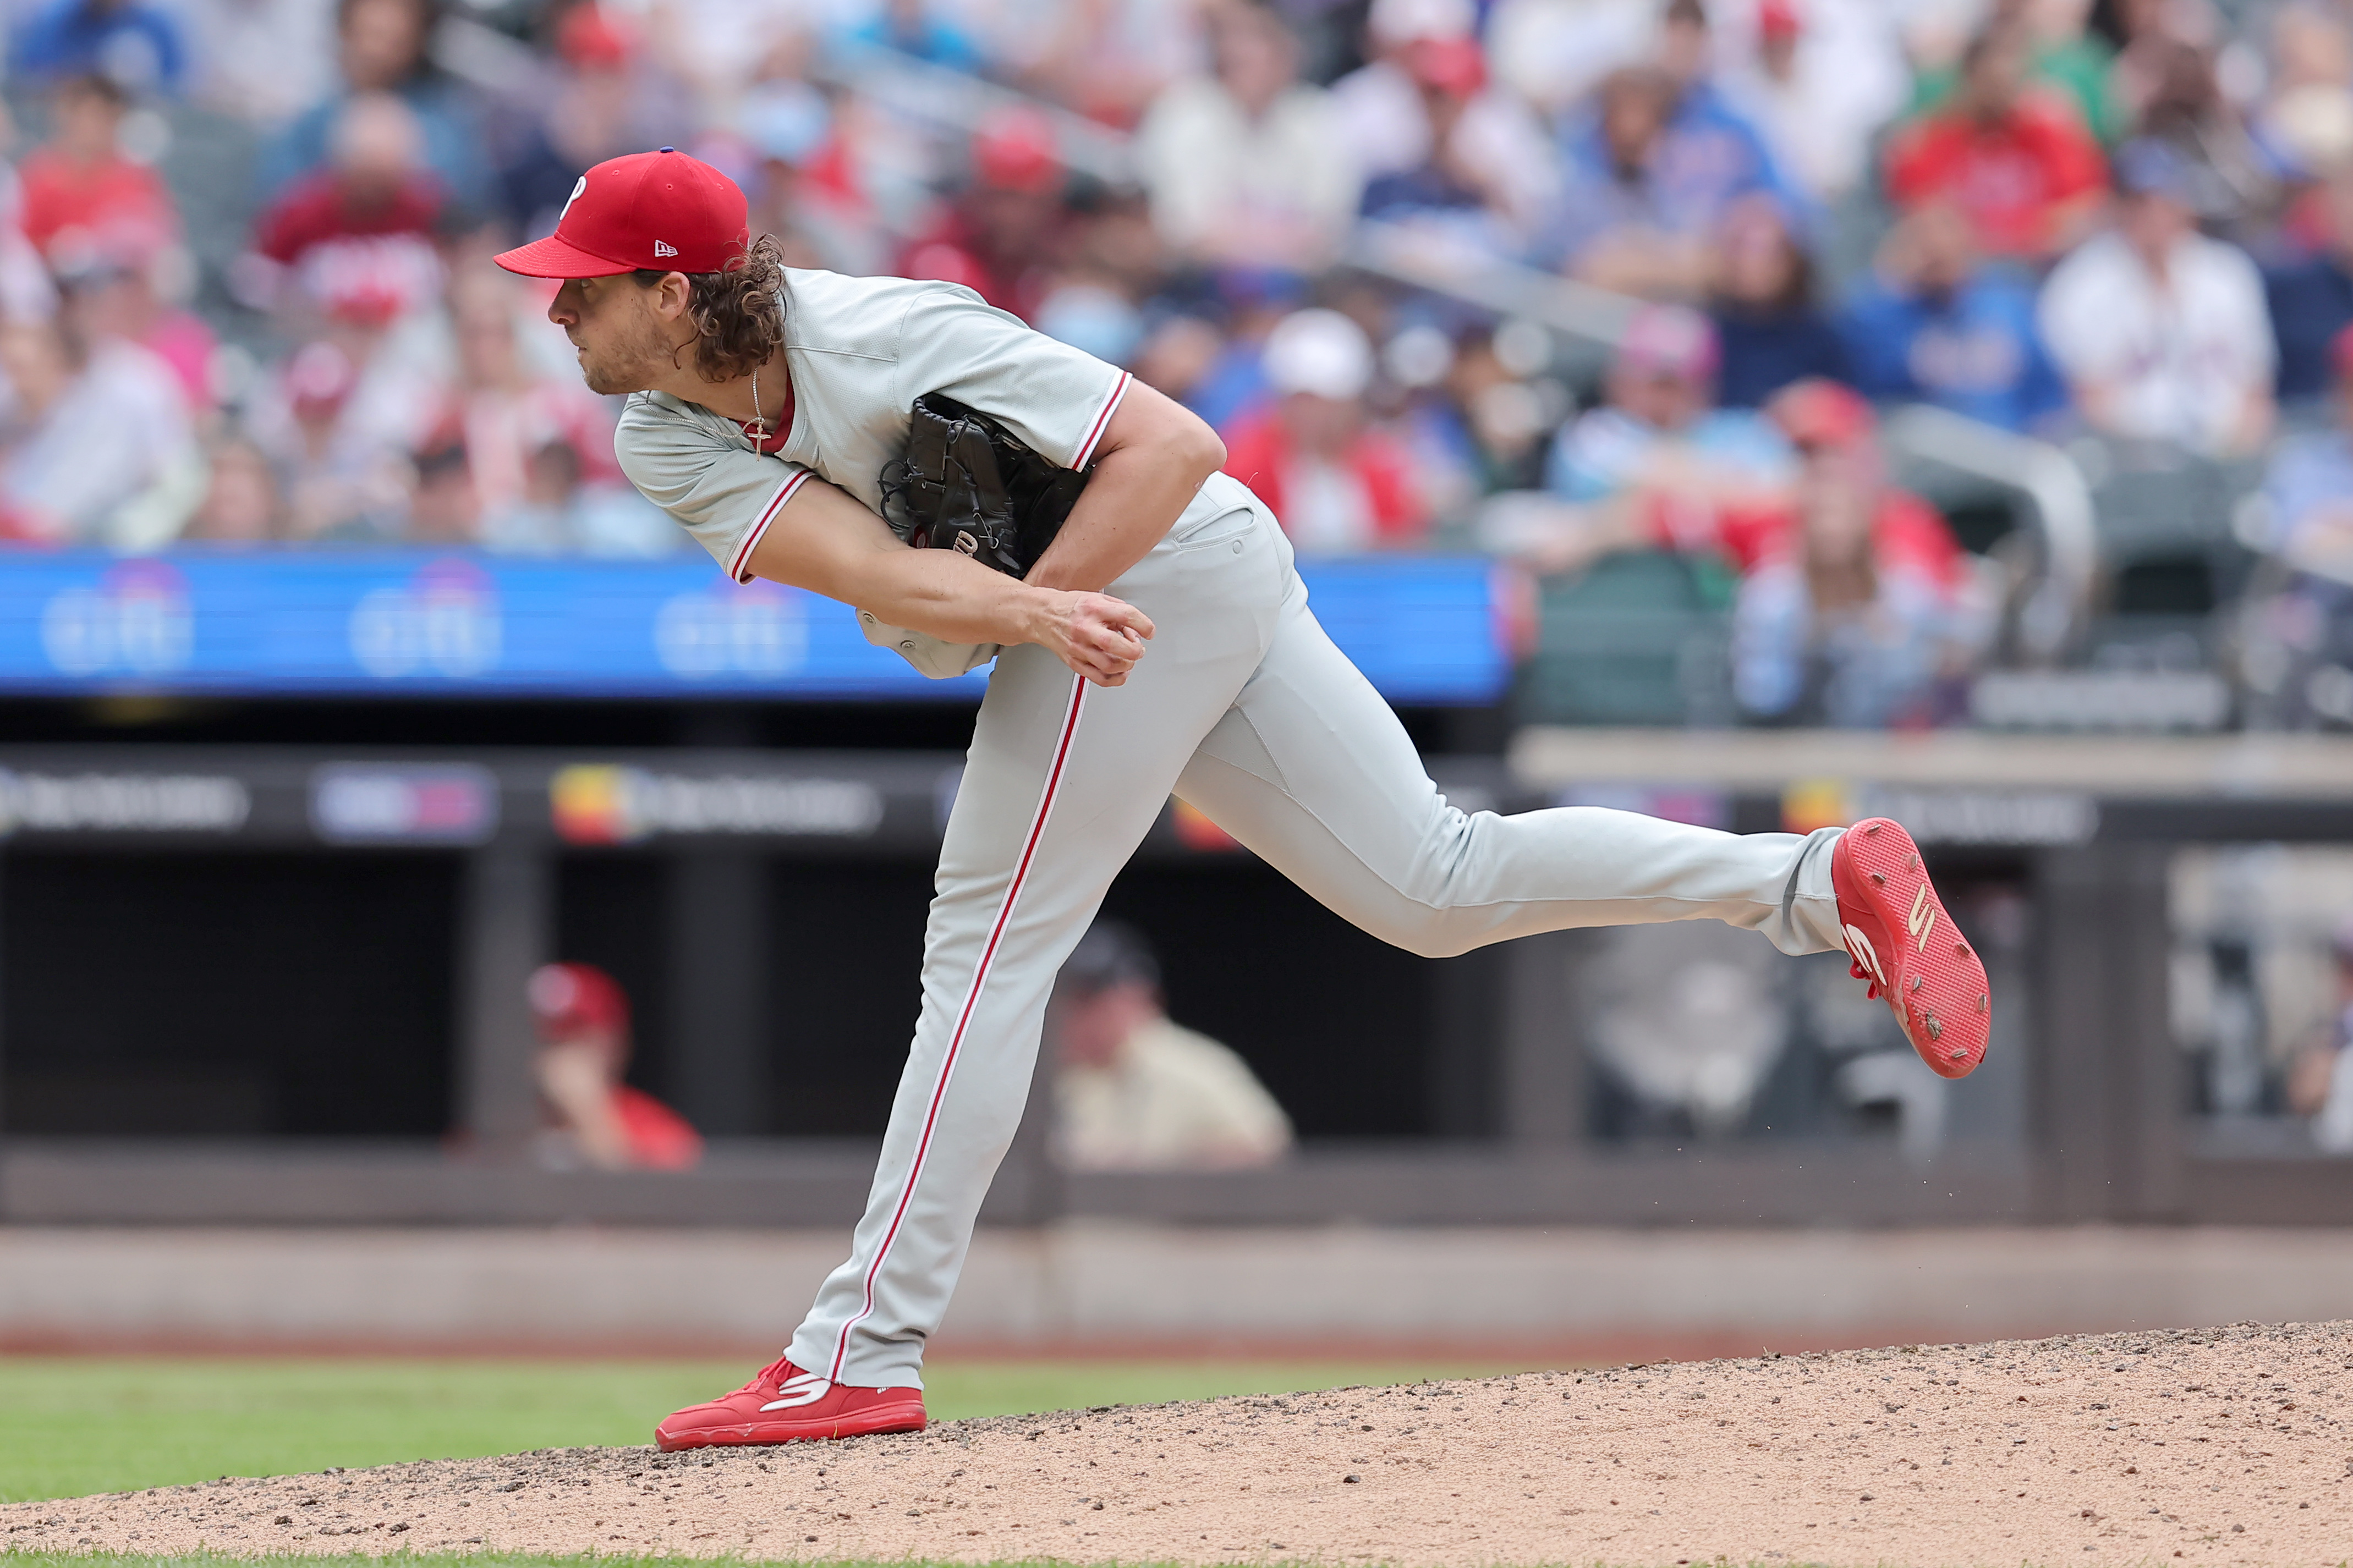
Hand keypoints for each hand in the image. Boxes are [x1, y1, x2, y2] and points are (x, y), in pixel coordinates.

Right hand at [1032, 589, 1154, 686]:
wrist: (1041, 615)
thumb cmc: (1070, 606)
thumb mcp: (1097, 597)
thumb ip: (1119, 611)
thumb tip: (1137, 628)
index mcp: (1094, 608)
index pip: (1127, 616)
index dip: (1145, 626)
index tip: (1149, 632)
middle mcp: (1085, 629)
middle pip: (1117, 646)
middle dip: (1135, 650)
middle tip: (1138, 649)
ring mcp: (1078, 648)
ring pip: (1110, 666)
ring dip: (1127, 665)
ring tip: (1128, 658)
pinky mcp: (1074, 662)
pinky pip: (1099, 678)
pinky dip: (1116, 679)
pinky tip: (1120, 672)